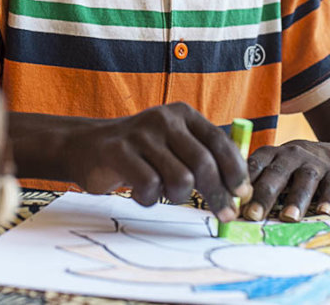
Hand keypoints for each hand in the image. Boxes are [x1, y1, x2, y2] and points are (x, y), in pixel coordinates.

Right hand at [66, 102, 251, 220]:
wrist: (87, 145)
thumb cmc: (141, 153)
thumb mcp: (174, 144)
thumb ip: (204, 158)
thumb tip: (240, 190)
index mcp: (183, 114)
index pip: (219, 141)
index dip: (235, 171)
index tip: (242, 195)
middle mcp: (164, 119)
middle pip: (203, 163)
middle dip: (217, 194)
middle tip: (223, 214)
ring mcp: (140, 134)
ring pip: (180, 178)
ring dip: (178, 196)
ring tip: (166, 193)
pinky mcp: (119, 151)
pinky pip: (149, 187)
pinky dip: (149, 199)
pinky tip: (142, 194)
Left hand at [241, 139, 329, 221]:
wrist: (329, 156)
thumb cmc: (289, 170)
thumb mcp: (271, 168)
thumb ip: (253, 184)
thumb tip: (229, 208)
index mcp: (270, 153)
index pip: (254, 165)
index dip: (244, 183)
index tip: (234, 202)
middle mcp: (291, 155)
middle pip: (276, 173)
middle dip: (264, 195)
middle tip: (253, 215)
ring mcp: (315, 164)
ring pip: (305, 179)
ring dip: (296, 198)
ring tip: (289, 218)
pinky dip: (329, 199)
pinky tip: (324, 212)